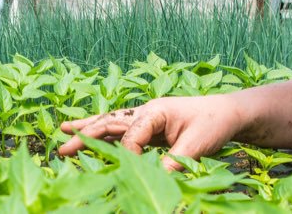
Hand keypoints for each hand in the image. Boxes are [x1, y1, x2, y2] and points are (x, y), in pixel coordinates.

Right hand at [56, 94, 247, 170]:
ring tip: (63, 132)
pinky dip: (103, 133)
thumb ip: (175, 161)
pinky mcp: (149, 126)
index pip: (131, 134)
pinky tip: (89, 135)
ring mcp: (146, 117)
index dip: (127, 153)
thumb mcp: (197, 145)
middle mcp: (146, 111)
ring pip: (111, 123)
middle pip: (110, 123)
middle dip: (86, 136)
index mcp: (156, 111)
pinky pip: (121, 129)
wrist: (229, 113)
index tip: (125, 169)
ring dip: (88, 129)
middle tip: (62, 149)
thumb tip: (156, 178)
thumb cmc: (214, 124)